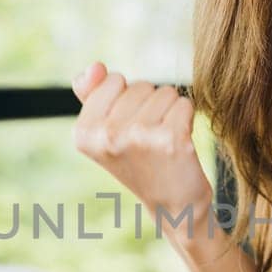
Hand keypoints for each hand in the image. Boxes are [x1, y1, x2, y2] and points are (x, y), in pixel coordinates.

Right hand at [71, 62, 213, 231]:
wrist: (173, 205)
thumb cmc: (140, 161)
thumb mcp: (106, 130)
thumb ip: (92, 93)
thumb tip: (95, 67)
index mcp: (84, 132)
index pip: (113, 80)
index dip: (127, 101)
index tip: (127, 132)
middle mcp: (107, 135)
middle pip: (140, 85)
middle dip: (150, 106)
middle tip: (149, 141)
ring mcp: (138, 137)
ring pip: (164, 92)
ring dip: (170, 112)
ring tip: (163, 143)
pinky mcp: (171, 139)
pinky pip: (184, 104)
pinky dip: (187, 119)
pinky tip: (179, 144)